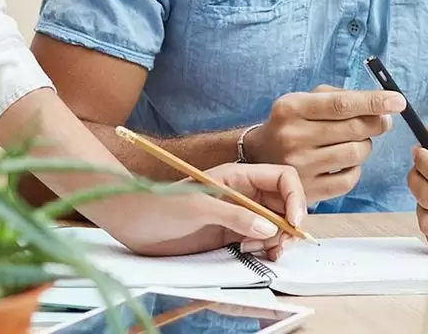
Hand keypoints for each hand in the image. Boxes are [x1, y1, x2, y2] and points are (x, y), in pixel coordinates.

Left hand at [112, 163, 306, 261]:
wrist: (132, 222)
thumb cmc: (160, 206)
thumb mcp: (198, 208)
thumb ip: (235, 217)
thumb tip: (269, 228)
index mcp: (239, 176)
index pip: (282, 178)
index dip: (295, 198)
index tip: (294, 223)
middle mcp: (244, 193)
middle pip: (284, 203)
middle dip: (288, 224)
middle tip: (278, 245)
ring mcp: (238, 214)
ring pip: (275, 223)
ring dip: (277, 239)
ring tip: (261, 250)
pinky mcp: (231, 234)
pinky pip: (260, 239)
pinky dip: (266, 248)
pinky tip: (253, 252)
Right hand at [245, 86, 406, 203]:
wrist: (259, 156)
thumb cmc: (292, 122)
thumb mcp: (306, 99)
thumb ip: (342, 97)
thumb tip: (382, 108)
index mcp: (292, 107)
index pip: (342, 104)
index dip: (374, 102)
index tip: (398, 101)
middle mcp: (293, 137)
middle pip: (354, 129)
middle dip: (376, 123)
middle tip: (382, 121)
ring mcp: (299, 166)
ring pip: (356, 153)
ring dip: (365, 145)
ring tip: (354, 141)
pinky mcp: (307, 191)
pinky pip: (350, 179)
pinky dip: (356, 168)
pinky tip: (345, 161)